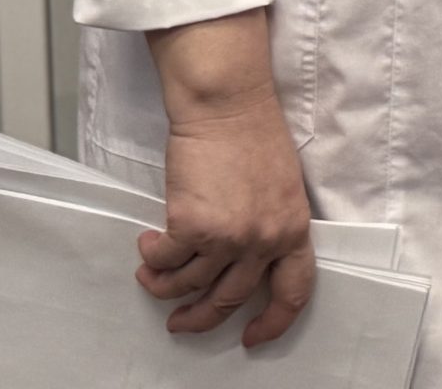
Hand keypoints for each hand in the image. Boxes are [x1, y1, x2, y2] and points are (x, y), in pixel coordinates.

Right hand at [139, 11, 314, 346]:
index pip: (294, 291)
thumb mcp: (281, 187)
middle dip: (201, 317)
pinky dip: (150, 258)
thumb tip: (245, 261)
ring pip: (189, 285)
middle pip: (230, 299)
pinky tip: (147, 243)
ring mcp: (228, 236)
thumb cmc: (252, 135)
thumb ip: (269, 225)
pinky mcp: (192, 226)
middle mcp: (264, 239)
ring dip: (164, 286)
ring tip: (152, 275)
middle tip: (182, 322)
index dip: (274, 322)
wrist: (228, 103)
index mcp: (294, 229)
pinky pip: (164, 260)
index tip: (253, 337)